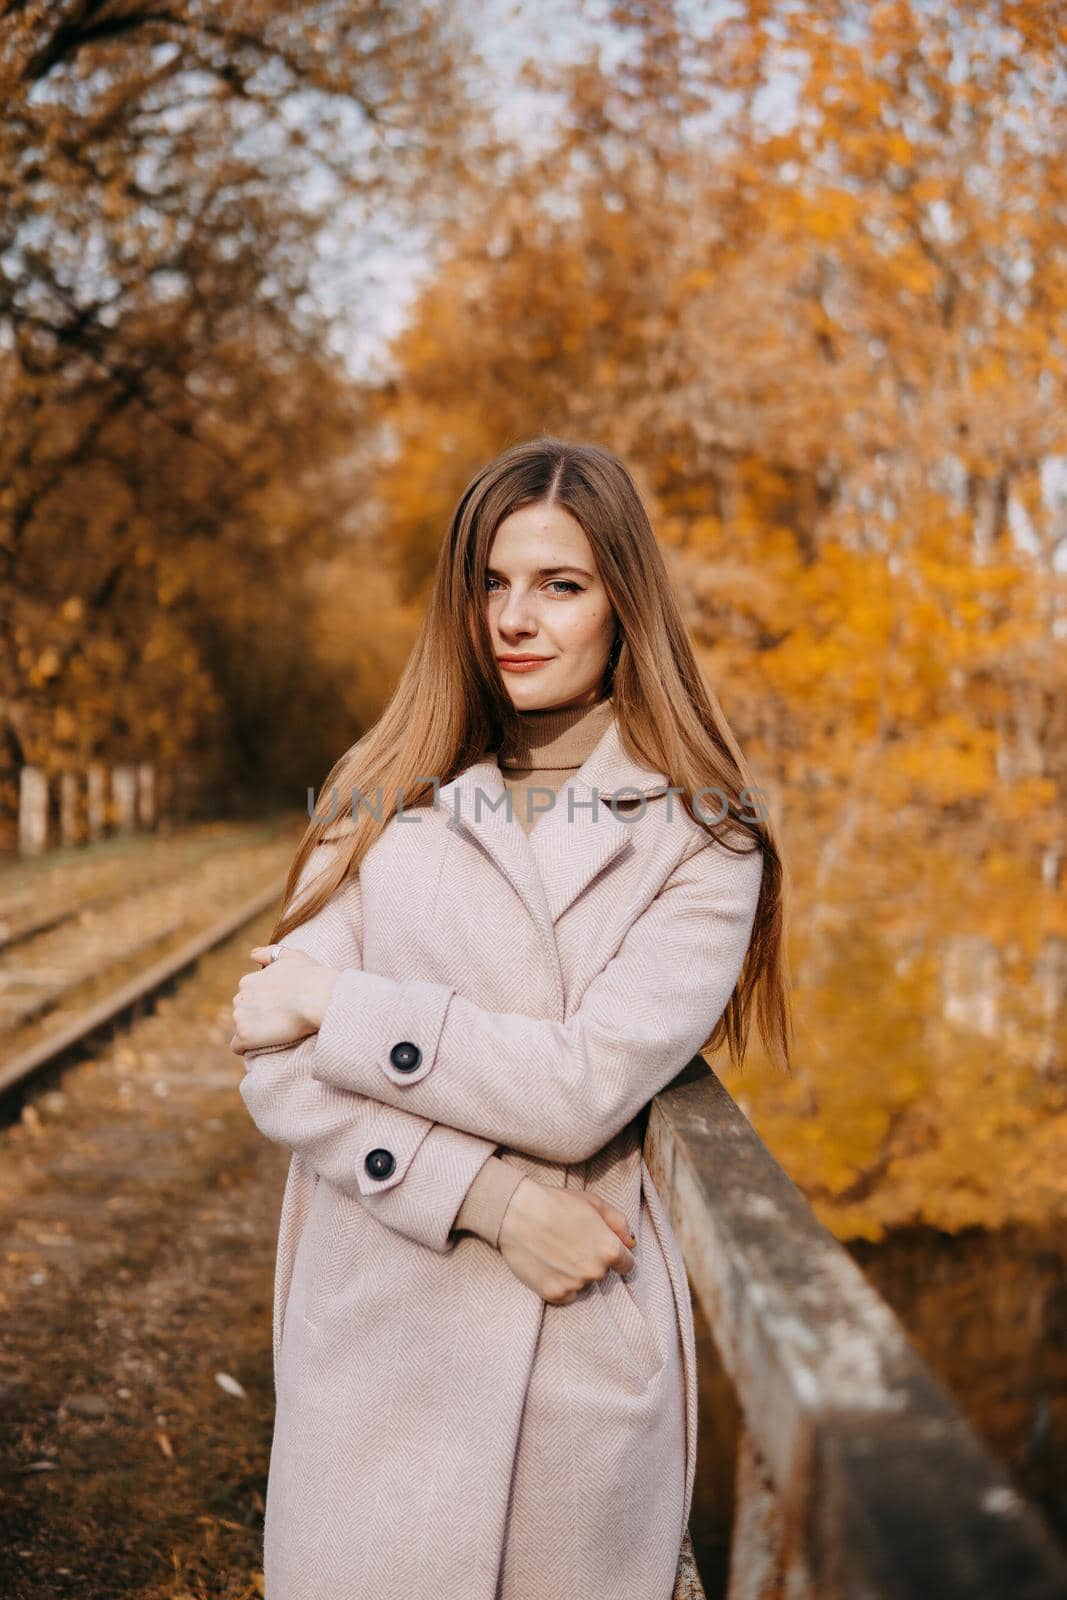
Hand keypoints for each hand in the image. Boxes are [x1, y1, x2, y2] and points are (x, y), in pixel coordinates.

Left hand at [228, 946, 339, 1055]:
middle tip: (279, 1022)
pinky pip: (237, 1047)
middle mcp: (239, 998)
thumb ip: (269, 953)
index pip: (248, 998)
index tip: (279, 1009)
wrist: (317, 997)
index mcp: (248, 981)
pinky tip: (260, 1047)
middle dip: (256, 1018)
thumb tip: (252, 954)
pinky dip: (246, 1048)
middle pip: (243, 1013)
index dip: (264, 1004)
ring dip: (254, 1032)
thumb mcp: (292, 956)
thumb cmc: (310, 977)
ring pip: (241, 1029)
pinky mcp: (245, 1035)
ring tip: (276, 1034)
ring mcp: (240, 1017)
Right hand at [496, 1179, 636, 1302]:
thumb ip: (618, 1223)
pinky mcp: (553, 1294)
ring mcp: (574, 1284)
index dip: (616, 1254)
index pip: (627, 1264)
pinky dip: (560, 1283)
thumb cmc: (555, 1202)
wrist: (515, 1212)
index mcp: (609, 1249)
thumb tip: (630, 1243)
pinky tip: (548, 1263)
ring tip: (556, 1250)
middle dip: (593, 1260)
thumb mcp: (593, 1202)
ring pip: (583, 1283)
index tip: (600, 1246)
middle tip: (571, 1241)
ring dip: (575, 1272)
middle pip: (602, 1273)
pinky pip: (566, 1294)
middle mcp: (595, 1271)